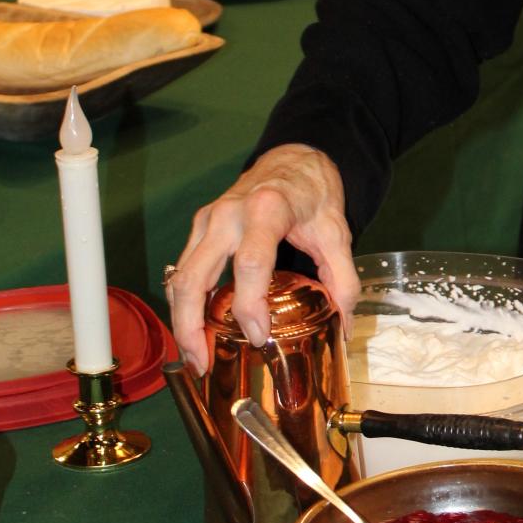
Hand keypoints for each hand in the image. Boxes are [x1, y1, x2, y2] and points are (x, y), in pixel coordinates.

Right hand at [168, 145, 357, 374]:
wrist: (293, 159)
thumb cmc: (313, 194)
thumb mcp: (337, 231)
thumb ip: (343, 277)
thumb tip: (343, 326)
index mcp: (266, 210)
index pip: (250, 262)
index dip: (249, 304)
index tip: (258, 337)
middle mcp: (227, 214)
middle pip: (194, 276)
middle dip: (191, 325)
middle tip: (202, 363)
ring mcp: (207, 220)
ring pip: (179, 276)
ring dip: (180, 320)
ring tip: (193, 357)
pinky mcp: (199, 228)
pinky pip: (182, 270)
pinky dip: (181, 303)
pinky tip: (193, 330)